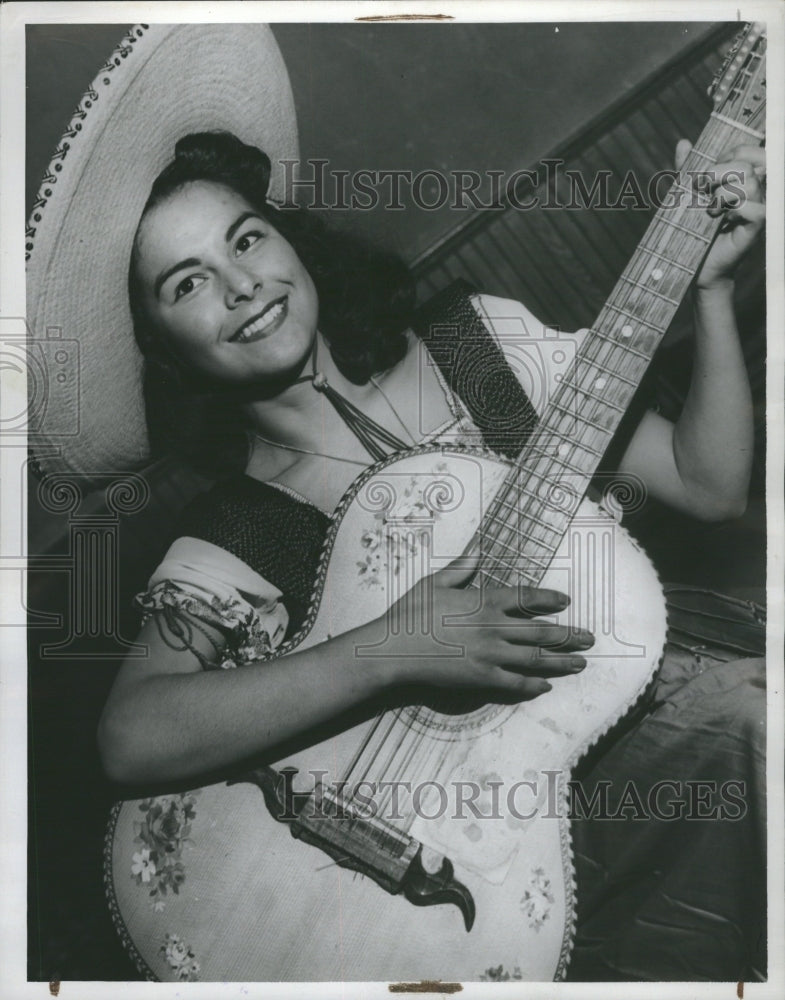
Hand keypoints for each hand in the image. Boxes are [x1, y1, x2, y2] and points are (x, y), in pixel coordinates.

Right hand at [365, 549, 592, 699]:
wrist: (393, 649)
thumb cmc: (410, 613)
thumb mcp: (434, 582)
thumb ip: (461, 568)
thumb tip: (478, 550)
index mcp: (484, 601)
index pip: (527, 597)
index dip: (549, 598)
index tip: (566, 600)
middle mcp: (494, 628)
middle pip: (542, 631)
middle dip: (569, 635)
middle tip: (589, 637)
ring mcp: (490, 655)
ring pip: (535, 658)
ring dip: (561, 661)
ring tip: (581, 663)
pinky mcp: (481, 678)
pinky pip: (515, 683)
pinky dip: (533, 685)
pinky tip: (545, 686)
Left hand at [676, 139, 764, 289]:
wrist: (695, 265)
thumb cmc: (694, 230)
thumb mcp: (687, 196)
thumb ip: (687, 171)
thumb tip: (683, 143)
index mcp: (743, 179)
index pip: (747, 152)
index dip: (728, 154)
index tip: (707, 173)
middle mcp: (757, 191)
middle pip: (747, 165)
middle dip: (719, 172)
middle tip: (703, 191)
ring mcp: (760, 208)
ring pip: (751, 183)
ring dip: (723, 193)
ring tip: (710, 209)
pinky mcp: (757, 227)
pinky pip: (753, 208)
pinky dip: (732, 209)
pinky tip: (719, 219)